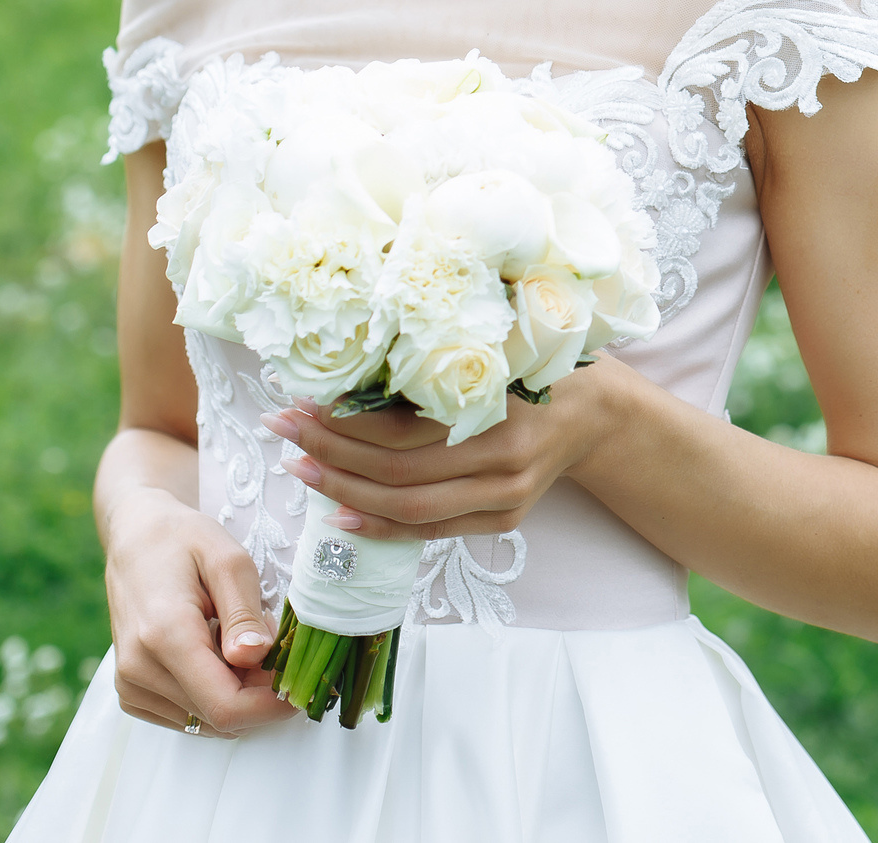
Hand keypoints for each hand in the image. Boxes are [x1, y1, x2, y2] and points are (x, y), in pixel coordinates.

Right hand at [100, 488, 298, 736]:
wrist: (135, 540)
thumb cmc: (185, 541)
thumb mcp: (228, 560)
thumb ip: (243, 612)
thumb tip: (255, 657)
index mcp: (164, 635)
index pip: (225, 705)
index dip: (271, 706)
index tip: (303, 684)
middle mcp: (138, 669)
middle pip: (218, 716)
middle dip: (260, 695)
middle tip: (279, 653)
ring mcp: (130, 685)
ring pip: (204, 721)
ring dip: (238, 695)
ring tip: (244, 645)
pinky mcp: (131, 693)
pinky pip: (186, 716)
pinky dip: (213, 696)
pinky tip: (219, 657)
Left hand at [263, 361, 628, 540]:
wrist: (595, 412)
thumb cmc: (537, 365)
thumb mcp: (496, 345)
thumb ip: (439, 355)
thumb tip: (352, 355)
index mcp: (500, 408)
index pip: (401, 429)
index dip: (343, 423)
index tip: (300, 403)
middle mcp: (503, 460)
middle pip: (396, 471)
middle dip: (329, 453)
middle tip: (282, 433)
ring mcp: (506, 496)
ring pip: (408, 506)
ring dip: (344, 491)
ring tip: (300, 470)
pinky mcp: (504, 519)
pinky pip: (431, 530)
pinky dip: (381, 526)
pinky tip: (340, 515)